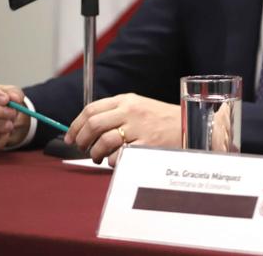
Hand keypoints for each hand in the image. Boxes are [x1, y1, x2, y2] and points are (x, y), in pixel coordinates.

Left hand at [64, 94, 180, 165]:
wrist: (192, 125)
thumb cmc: (164, 119)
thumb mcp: (140, 107)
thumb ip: (117, 112)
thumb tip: (88, 127)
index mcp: (127, 100)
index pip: (91, 109)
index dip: (75, 125)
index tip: (71, 136)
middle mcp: (131, 112)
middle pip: (93, 125)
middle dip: (81, 140)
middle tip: (81, 148)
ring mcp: (138, 128)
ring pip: (103, 142)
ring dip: (95, 154)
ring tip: (98, 157)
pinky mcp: (146, 144)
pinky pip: (119, 155)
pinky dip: (112, 161)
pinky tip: (116, 160)